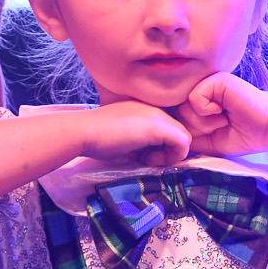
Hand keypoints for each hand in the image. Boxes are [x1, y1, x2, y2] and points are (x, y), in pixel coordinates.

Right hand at [76, 101, 190, 167]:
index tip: (143, 156)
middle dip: (167, 151)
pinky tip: (148, 159)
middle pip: (179, 132)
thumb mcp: (126, 138)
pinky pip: (183, 144)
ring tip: (145, 159)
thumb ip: (142, 142)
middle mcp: (156, 108)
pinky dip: (172, 157)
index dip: (162, 147)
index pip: (170, 129)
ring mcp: (159, 115)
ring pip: (184, 138)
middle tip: (145, 160)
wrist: (83, 131)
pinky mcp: (159, 126)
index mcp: (147, 109)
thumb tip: (153, 156)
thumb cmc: (97, 137)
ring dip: (168, 155)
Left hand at [176, 72, 267, 157]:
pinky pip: (194, 98)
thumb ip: (184, 138)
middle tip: (221, 125)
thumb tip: (155, 147)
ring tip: (224, 119)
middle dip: (198, 128)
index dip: (188, 130)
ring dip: (204, 122)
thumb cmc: (243, 136)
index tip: (211, 132)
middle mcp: (201, 89)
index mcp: (200, 102)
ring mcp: (207, 82)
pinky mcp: (214, 79)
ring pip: (183, 107)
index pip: (175, 117)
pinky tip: (225, 110)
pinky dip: (208, 111)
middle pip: (177, 114)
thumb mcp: (207, 141)